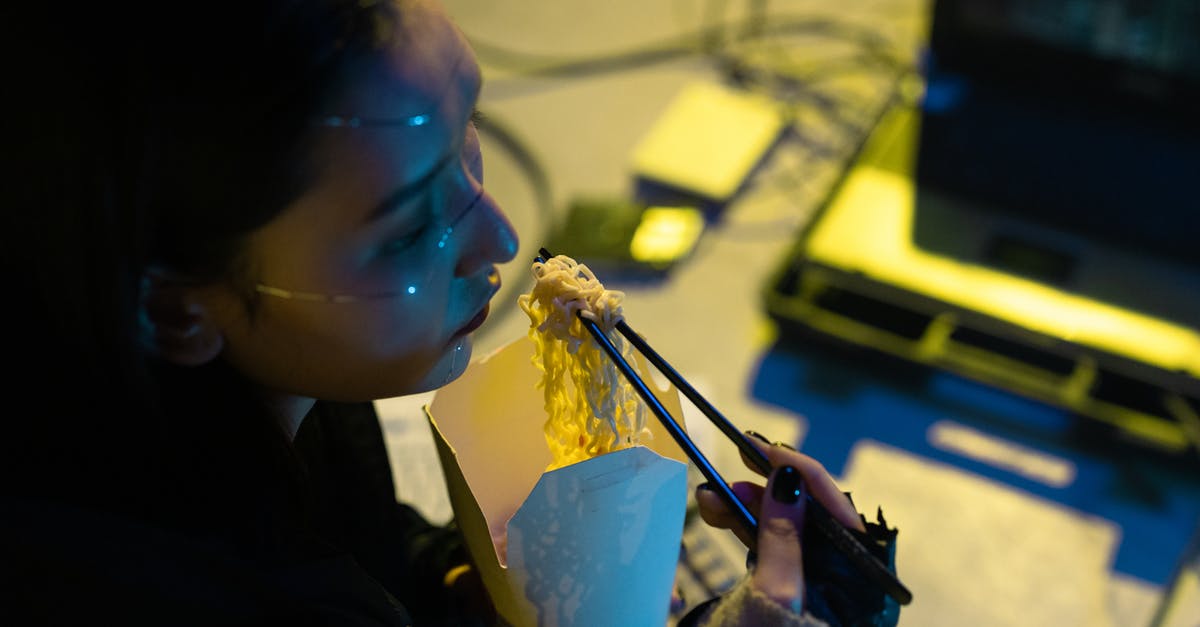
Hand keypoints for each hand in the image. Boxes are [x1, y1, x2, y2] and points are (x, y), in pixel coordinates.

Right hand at [693, 434, 863, 611]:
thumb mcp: (774, 596)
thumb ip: (782, 537)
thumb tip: (788, 479)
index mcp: (857, 588)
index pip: (842, 516)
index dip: (806, 477)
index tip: (768, 450)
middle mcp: (840, 585)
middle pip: (812, 518)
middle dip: (770, 488)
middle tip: (734, 467)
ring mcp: (811, 588)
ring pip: (784, 528)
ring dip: (749, 504)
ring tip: (712, 496)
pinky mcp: (784, 592)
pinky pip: (768, 546)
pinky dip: (743, 526)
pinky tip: (718, 511)